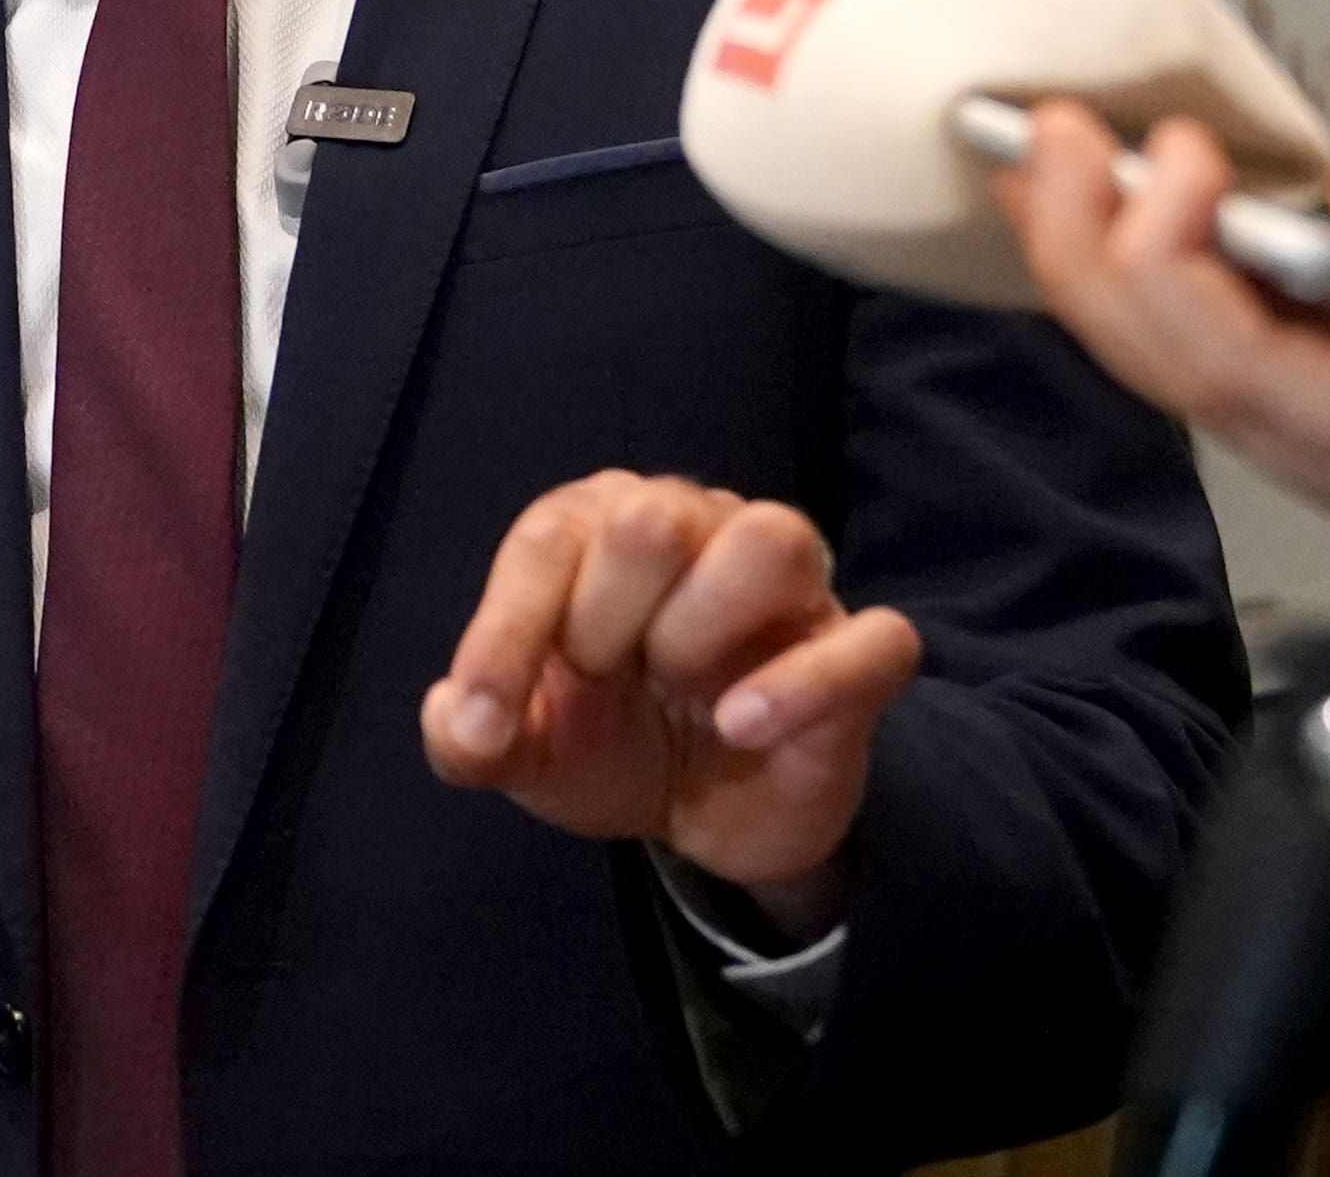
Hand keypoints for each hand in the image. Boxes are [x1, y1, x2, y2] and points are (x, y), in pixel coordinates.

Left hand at [422, 471, 922, 937]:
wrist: (711, 813)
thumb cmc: (616, 741)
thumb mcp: (529, 753)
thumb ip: (471, 738)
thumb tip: (456, 722)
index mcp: (604, 525)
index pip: (550, 536)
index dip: (506, 634)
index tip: (484, 726)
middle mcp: (702, 525)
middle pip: (651, 516)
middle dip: (604, 619)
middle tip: (608, 682)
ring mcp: (793, 586)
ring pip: (770, 538)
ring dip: (703, 623)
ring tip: (683, 688)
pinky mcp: (860, 653)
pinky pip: (873, 639)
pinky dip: (803, 684)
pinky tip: (740, 725)